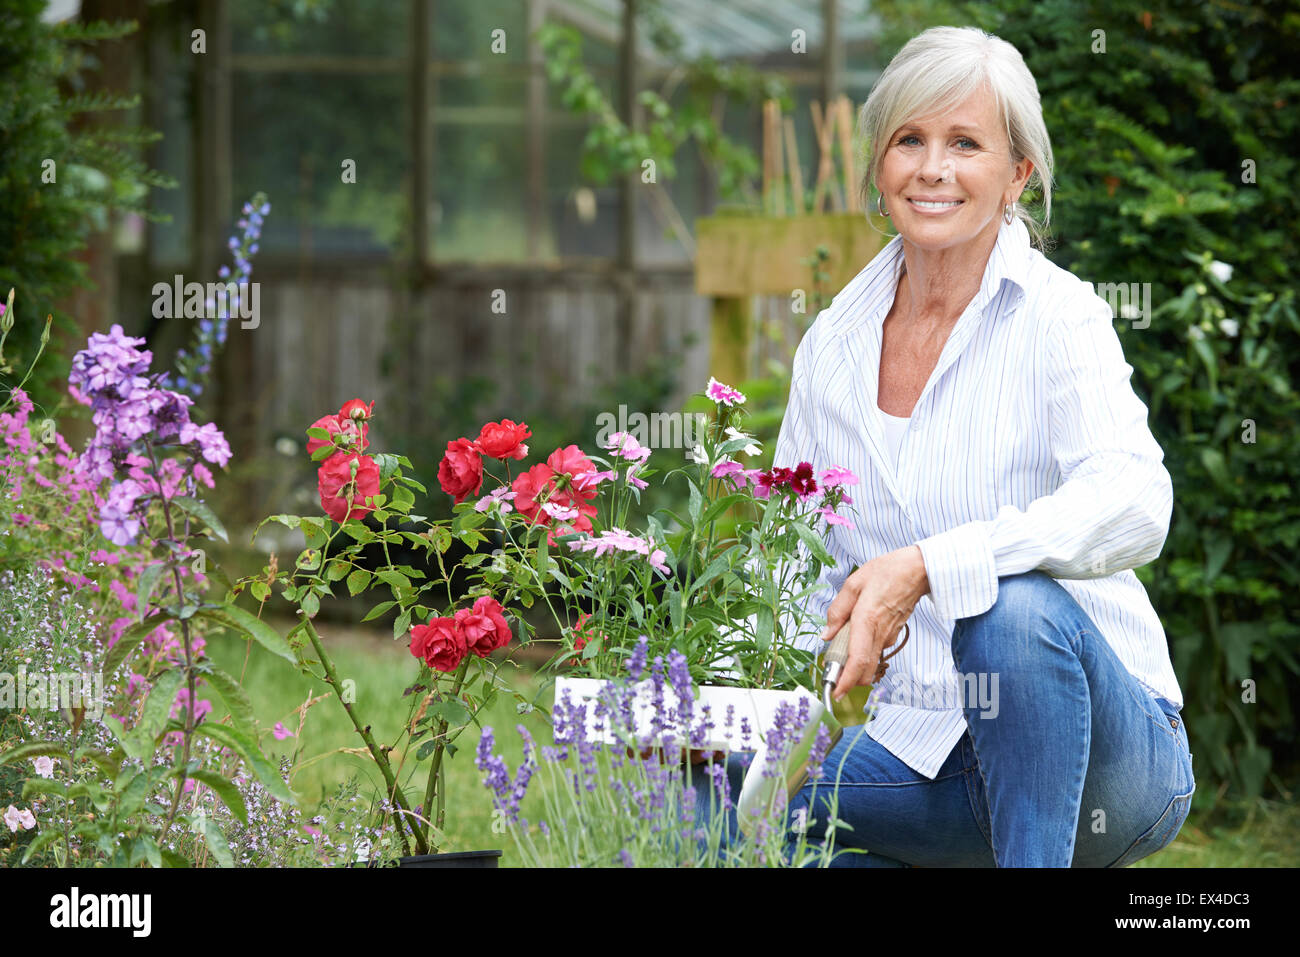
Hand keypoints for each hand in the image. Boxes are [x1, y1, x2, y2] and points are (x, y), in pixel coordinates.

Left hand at [818, 545, 929, 700]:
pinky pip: (875, 650)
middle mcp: (879, 633)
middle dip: (847, 678)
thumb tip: (827, 634)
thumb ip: (837, 611)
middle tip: (831, 671)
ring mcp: (889, 636)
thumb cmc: (887, 572)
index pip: (858, 660)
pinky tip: (855, 635)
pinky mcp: (893, 635)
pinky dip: (863, 651)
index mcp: (867, 620)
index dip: (846, 681)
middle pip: (864, 670)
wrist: (918, 570)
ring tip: (840, 646)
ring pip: (869, 661)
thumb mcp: (853, 584)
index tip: (836, 692)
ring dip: (854, 663)